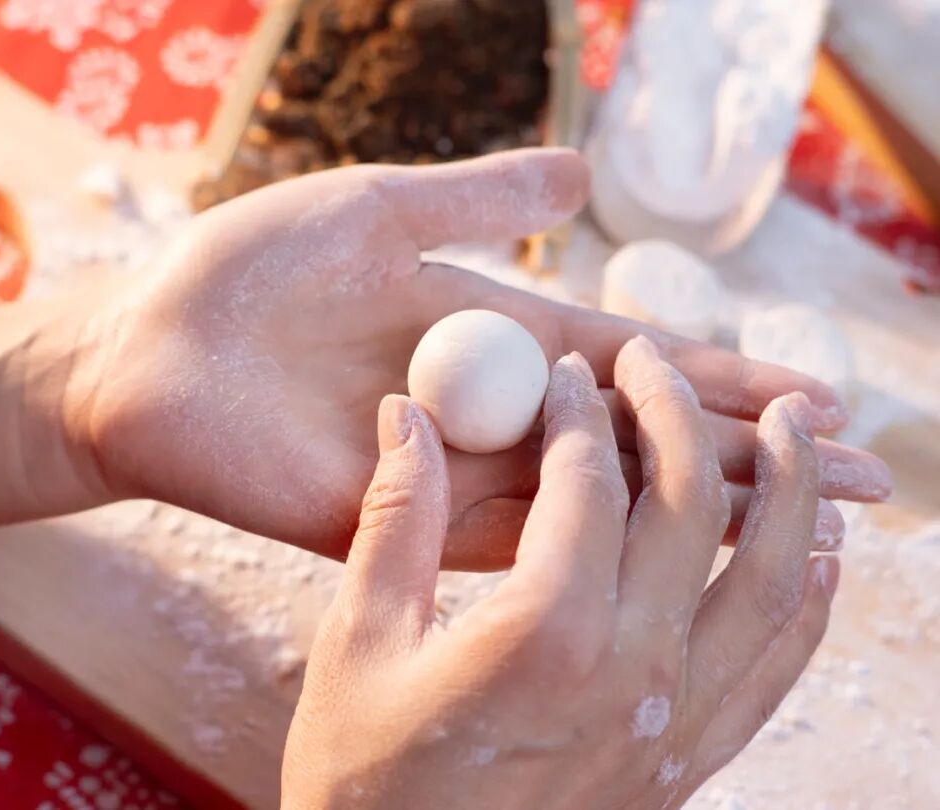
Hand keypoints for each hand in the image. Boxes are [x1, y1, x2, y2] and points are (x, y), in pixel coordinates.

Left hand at [0, 148, 889, 568]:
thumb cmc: (247, 272)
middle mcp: (493, 413)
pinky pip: (511, 535)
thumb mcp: (381, 210)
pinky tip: (676, 548)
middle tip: (856, 477)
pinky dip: (591, 539)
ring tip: (798, 515)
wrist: (148, 346)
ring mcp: (452, 472)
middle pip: (641, 441)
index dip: (726, 381)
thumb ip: (483, 197)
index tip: (818, 401)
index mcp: (496, 337)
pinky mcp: (400, 520)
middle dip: (746, 455)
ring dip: (693, 506)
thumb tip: (584, 168)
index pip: (636, 366)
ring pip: (593, 498)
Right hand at [281, 338, 838, 808]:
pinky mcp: (686, 763)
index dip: (579, 412)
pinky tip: (818, 559)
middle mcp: (632, 671)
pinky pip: (778, 669)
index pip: (588, 483)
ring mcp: (673, 723)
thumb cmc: (363, 779)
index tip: (572, 370)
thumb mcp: (360, 641)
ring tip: (793, 426)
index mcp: (545, 632)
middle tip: (658, 361)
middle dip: (678, 417)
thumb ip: (396, 519)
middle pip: (689, 510)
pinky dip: (808, 603)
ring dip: (790, 494)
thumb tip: (405, 417)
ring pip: (771, 584)